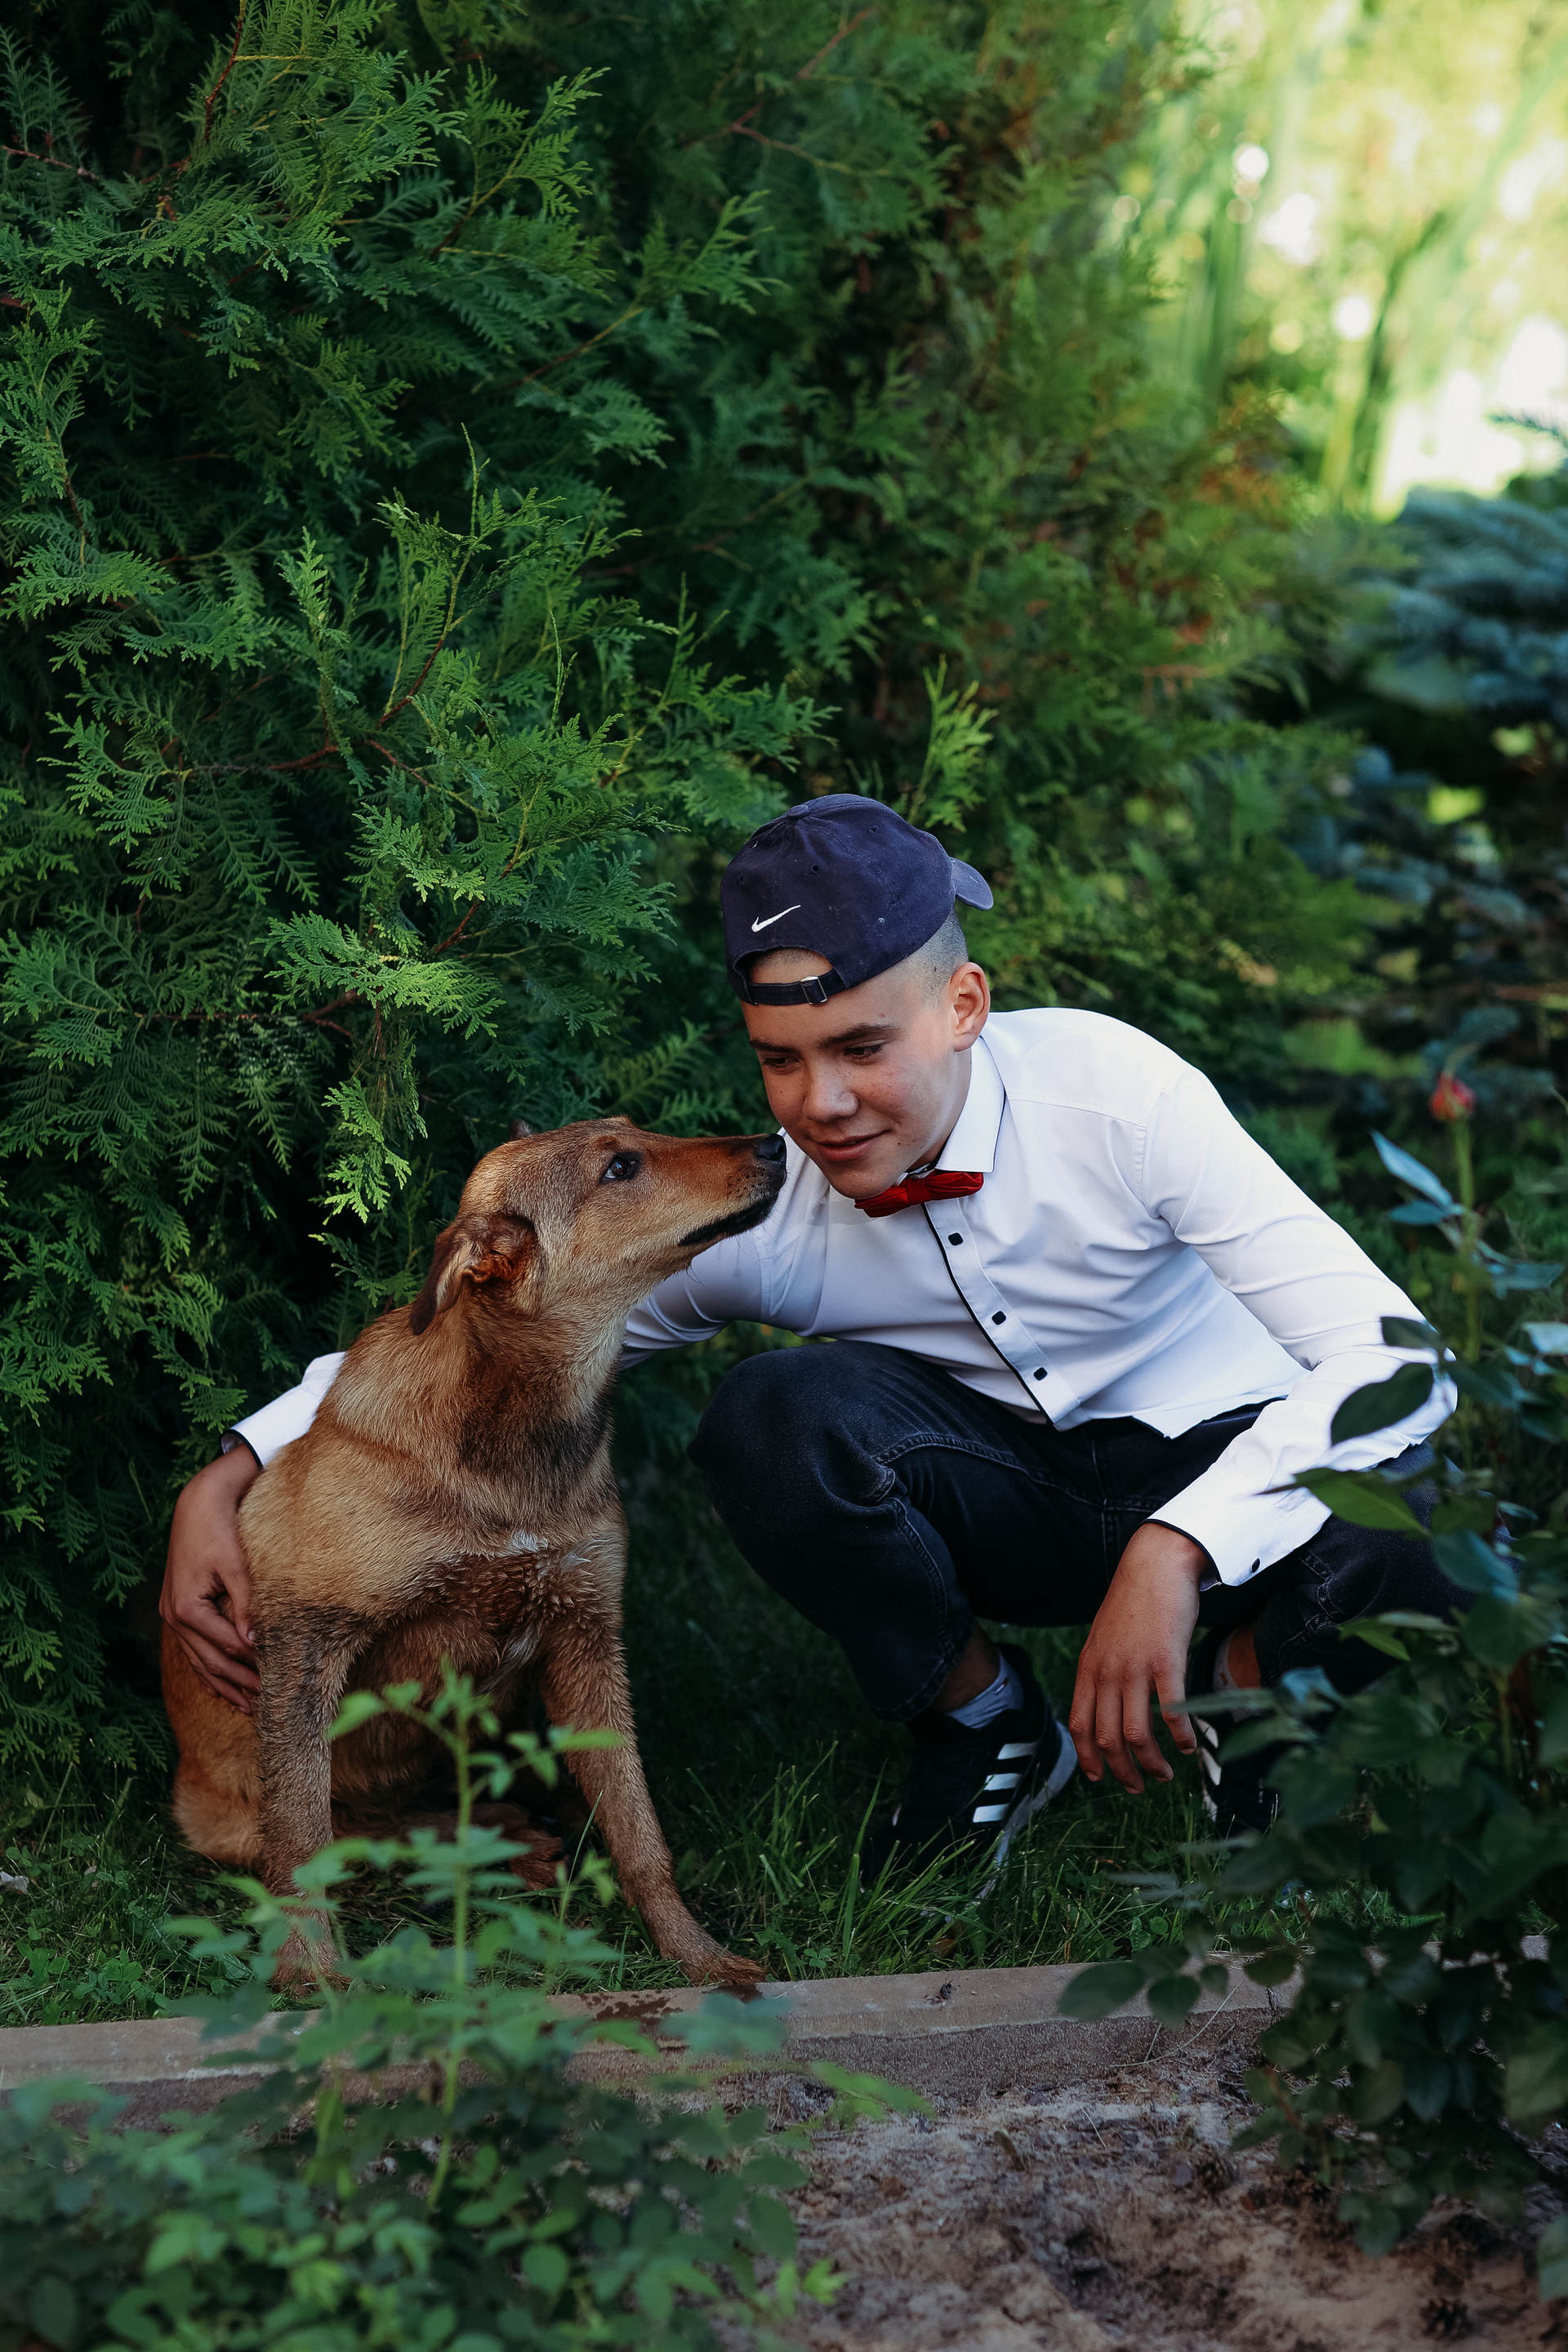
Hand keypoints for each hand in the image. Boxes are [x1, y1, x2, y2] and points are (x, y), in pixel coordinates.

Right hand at [160, 1446, 262, 1711]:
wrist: (197, 1504)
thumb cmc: (220, 1530)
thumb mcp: (237, 1566)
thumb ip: (246, 1606)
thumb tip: (255, 1643)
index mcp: (187, 1609)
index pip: (226, 1647)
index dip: (252, 1665)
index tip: (278, 1681)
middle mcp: (173, 1617)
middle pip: (210, 1662)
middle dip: (239, 1684)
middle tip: (267, 1705)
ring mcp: (171, 1615)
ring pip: (198, 1660)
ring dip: (223, 1683)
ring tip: (246, 1707)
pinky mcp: (177, 1609)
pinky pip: (192, 1648)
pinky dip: (207, 1668)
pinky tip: (221, 1687)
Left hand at [1068, 1522, 1206, 1794]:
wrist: (1155, 1564)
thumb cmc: (1134, 1602)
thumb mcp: (1104, 1637)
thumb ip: (1102, 1670)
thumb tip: (1106, 1704)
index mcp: (1089, 1667)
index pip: (1078, 1725)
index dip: (1088, 1758)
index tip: (1100, 1778)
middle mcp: (1107, 1671)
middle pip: (1105, 1738)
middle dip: (1122, 1771)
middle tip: (1139, 1787)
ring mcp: (1135, 1667)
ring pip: (1135, 1733)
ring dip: (1151, 1763)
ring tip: (1165, 1774)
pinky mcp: (1166, 1661)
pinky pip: (1171, 1711)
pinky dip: (1181, 1737)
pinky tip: (1190, 1746)